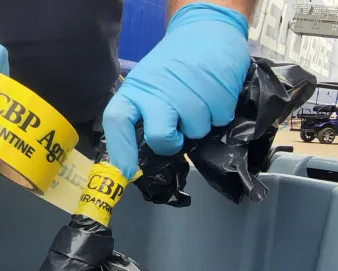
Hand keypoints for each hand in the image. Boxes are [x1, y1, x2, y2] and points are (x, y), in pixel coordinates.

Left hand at [102, 3, 249, 178]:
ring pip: (196, 132)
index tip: (125, 173)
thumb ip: (143, 115)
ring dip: (200, 123)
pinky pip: (219, 121)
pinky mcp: (219, 90)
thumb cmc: (173, 66)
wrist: (206, 31)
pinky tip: (213, 94)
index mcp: (136, 89)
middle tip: (178, 131)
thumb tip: (136, 158)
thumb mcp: (148, 84)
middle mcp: (159, 90)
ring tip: (199, 100)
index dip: (121, 151)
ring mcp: (189, 91)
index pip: (118, 121)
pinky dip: (219, 113)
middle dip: (171, 143)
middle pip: (160, 137)